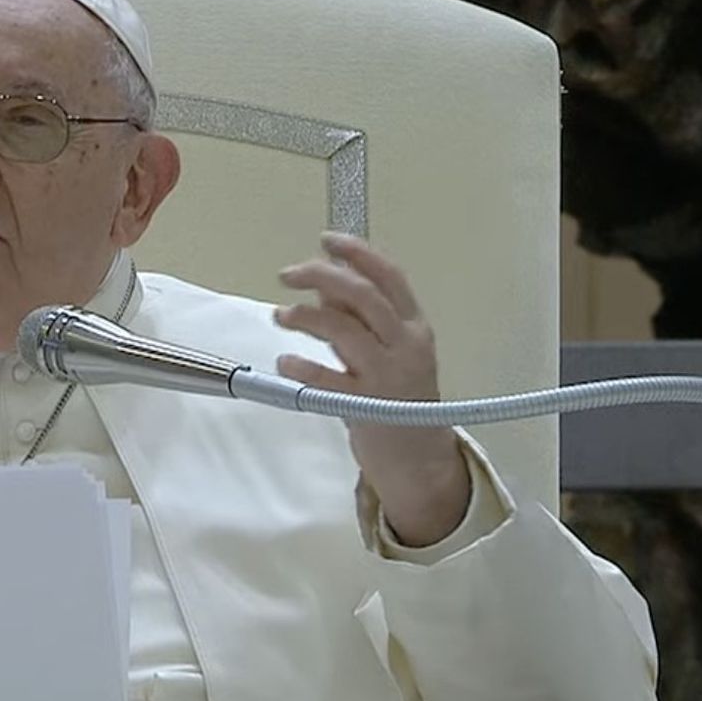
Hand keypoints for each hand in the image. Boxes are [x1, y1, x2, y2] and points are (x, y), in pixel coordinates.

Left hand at [276, 232, 469, 546]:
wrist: (419, 460)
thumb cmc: (400, 401)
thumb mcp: (389, 354)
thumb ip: (360, 322)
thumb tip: (324, 288)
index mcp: (414, 327)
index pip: (389, 276)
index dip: (357, 252)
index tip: (327, 240)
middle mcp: (405, 345)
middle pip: (362, 294)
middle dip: (321, 275)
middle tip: (289, 274)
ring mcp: (387, 375)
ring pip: (342, 327)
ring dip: (305, 315)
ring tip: (281, 316)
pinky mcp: (366, 406)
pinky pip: (326, 378)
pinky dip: (301, 365)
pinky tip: (285, 362)